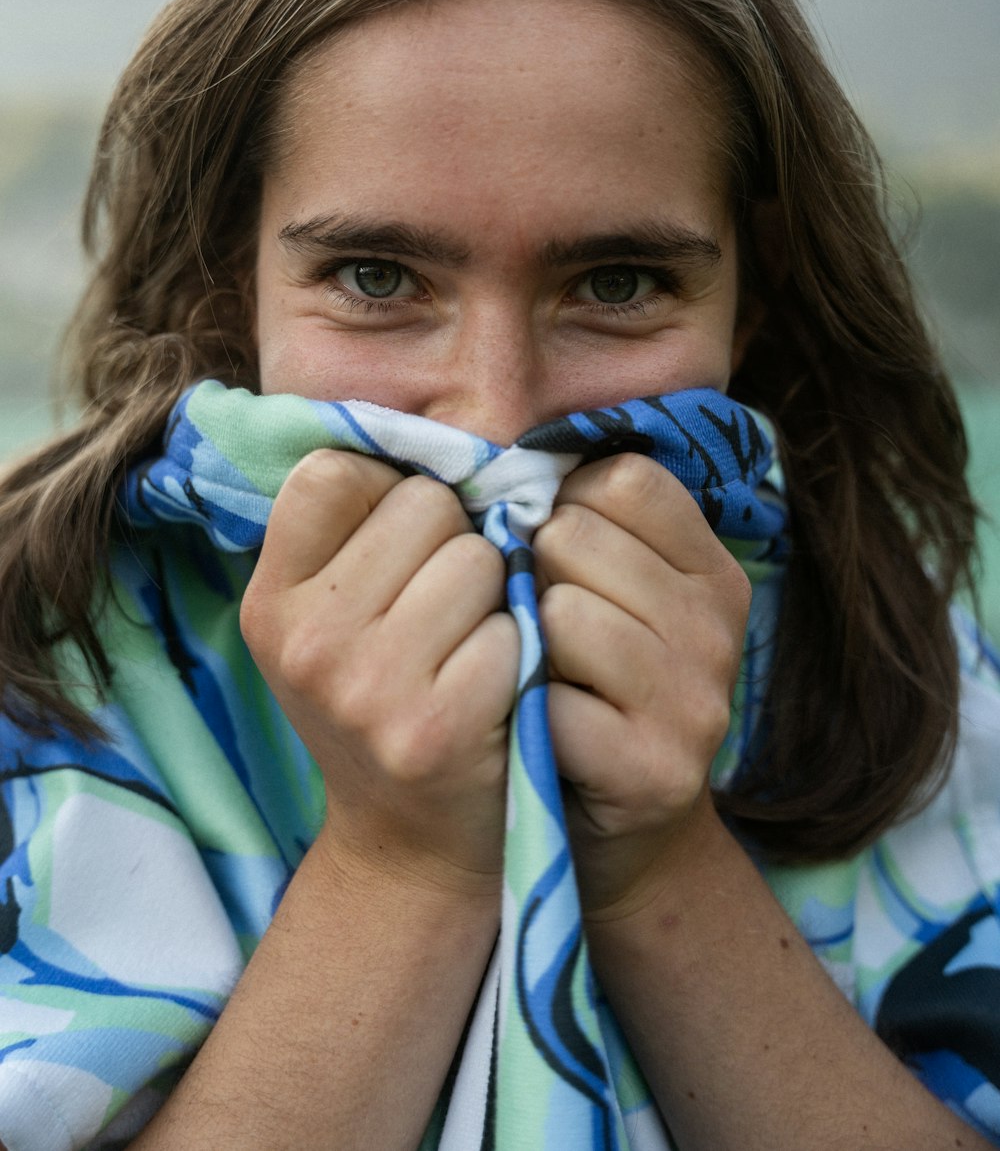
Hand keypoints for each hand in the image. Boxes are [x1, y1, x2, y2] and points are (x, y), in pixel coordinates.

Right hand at [240, 450, 518, 894]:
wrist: (411, 845)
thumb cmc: (386, 701)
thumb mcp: (333, 620)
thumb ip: (355, 530)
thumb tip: (425, 431)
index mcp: (270, 599)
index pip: (335, 471)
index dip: (389, 496)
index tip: (402, 549)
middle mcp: (303, 640)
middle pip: (425, 504)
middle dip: (455, 543)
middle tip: (445, 613)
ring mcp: (364, 687)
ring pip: (478, 557)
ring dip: (496, 595)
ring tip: (471, 648)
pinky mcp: (435, 727)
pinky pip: (513, 627)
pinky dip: (520, 651)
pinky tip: (496, 691)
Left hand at [532, 453, 750, 916]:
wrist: (614, 834)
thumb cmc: (588, 687)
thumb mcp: (613, 594)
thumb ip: (587, 519)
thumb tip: (521, 441)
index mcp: (713, 570)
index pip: (624, 478)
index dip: (565, 503)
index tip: (554, 554)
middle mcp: (719, 628)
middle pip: (578, 536)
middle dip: (534, 575)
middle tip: (542, 631)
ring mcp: (696, 703)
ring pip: (563, 614)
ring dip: (526, 647)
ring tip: (541, 679)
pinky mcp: (658, 772)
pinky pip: (549, 703)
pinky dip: (524, 716)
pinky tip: (540, 734)